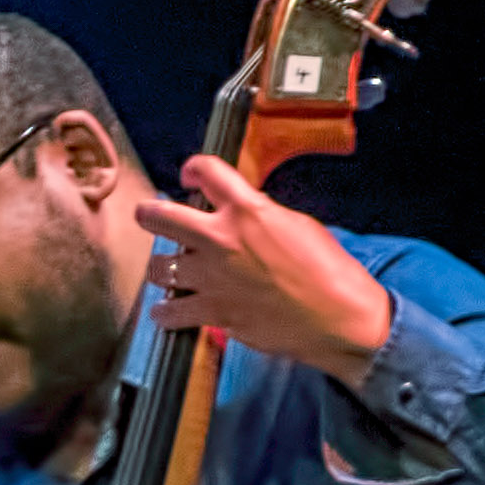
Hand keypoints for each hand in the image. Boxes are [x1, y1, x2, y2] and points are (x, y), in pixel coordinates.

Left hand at [130, 152, 396, 383]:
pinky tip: (167, 311)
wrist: (337, 314)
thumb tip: (238, 217)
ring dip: (162, 269)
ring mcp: (212, 277)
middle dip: (148, 214)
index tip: (189, 176)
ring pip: (158, 268)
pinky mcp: (212, 311)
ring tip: (167, 273)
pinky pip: (168, 312)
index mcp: (247, 210)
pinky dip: (165, 313)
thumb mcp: (295, 224)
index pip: (207, 171)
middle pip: (160, 218)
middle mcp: (222, 239)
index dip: (193, 169)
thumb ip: (258, 217)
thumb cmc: (327, 268)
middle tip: (147, 216)